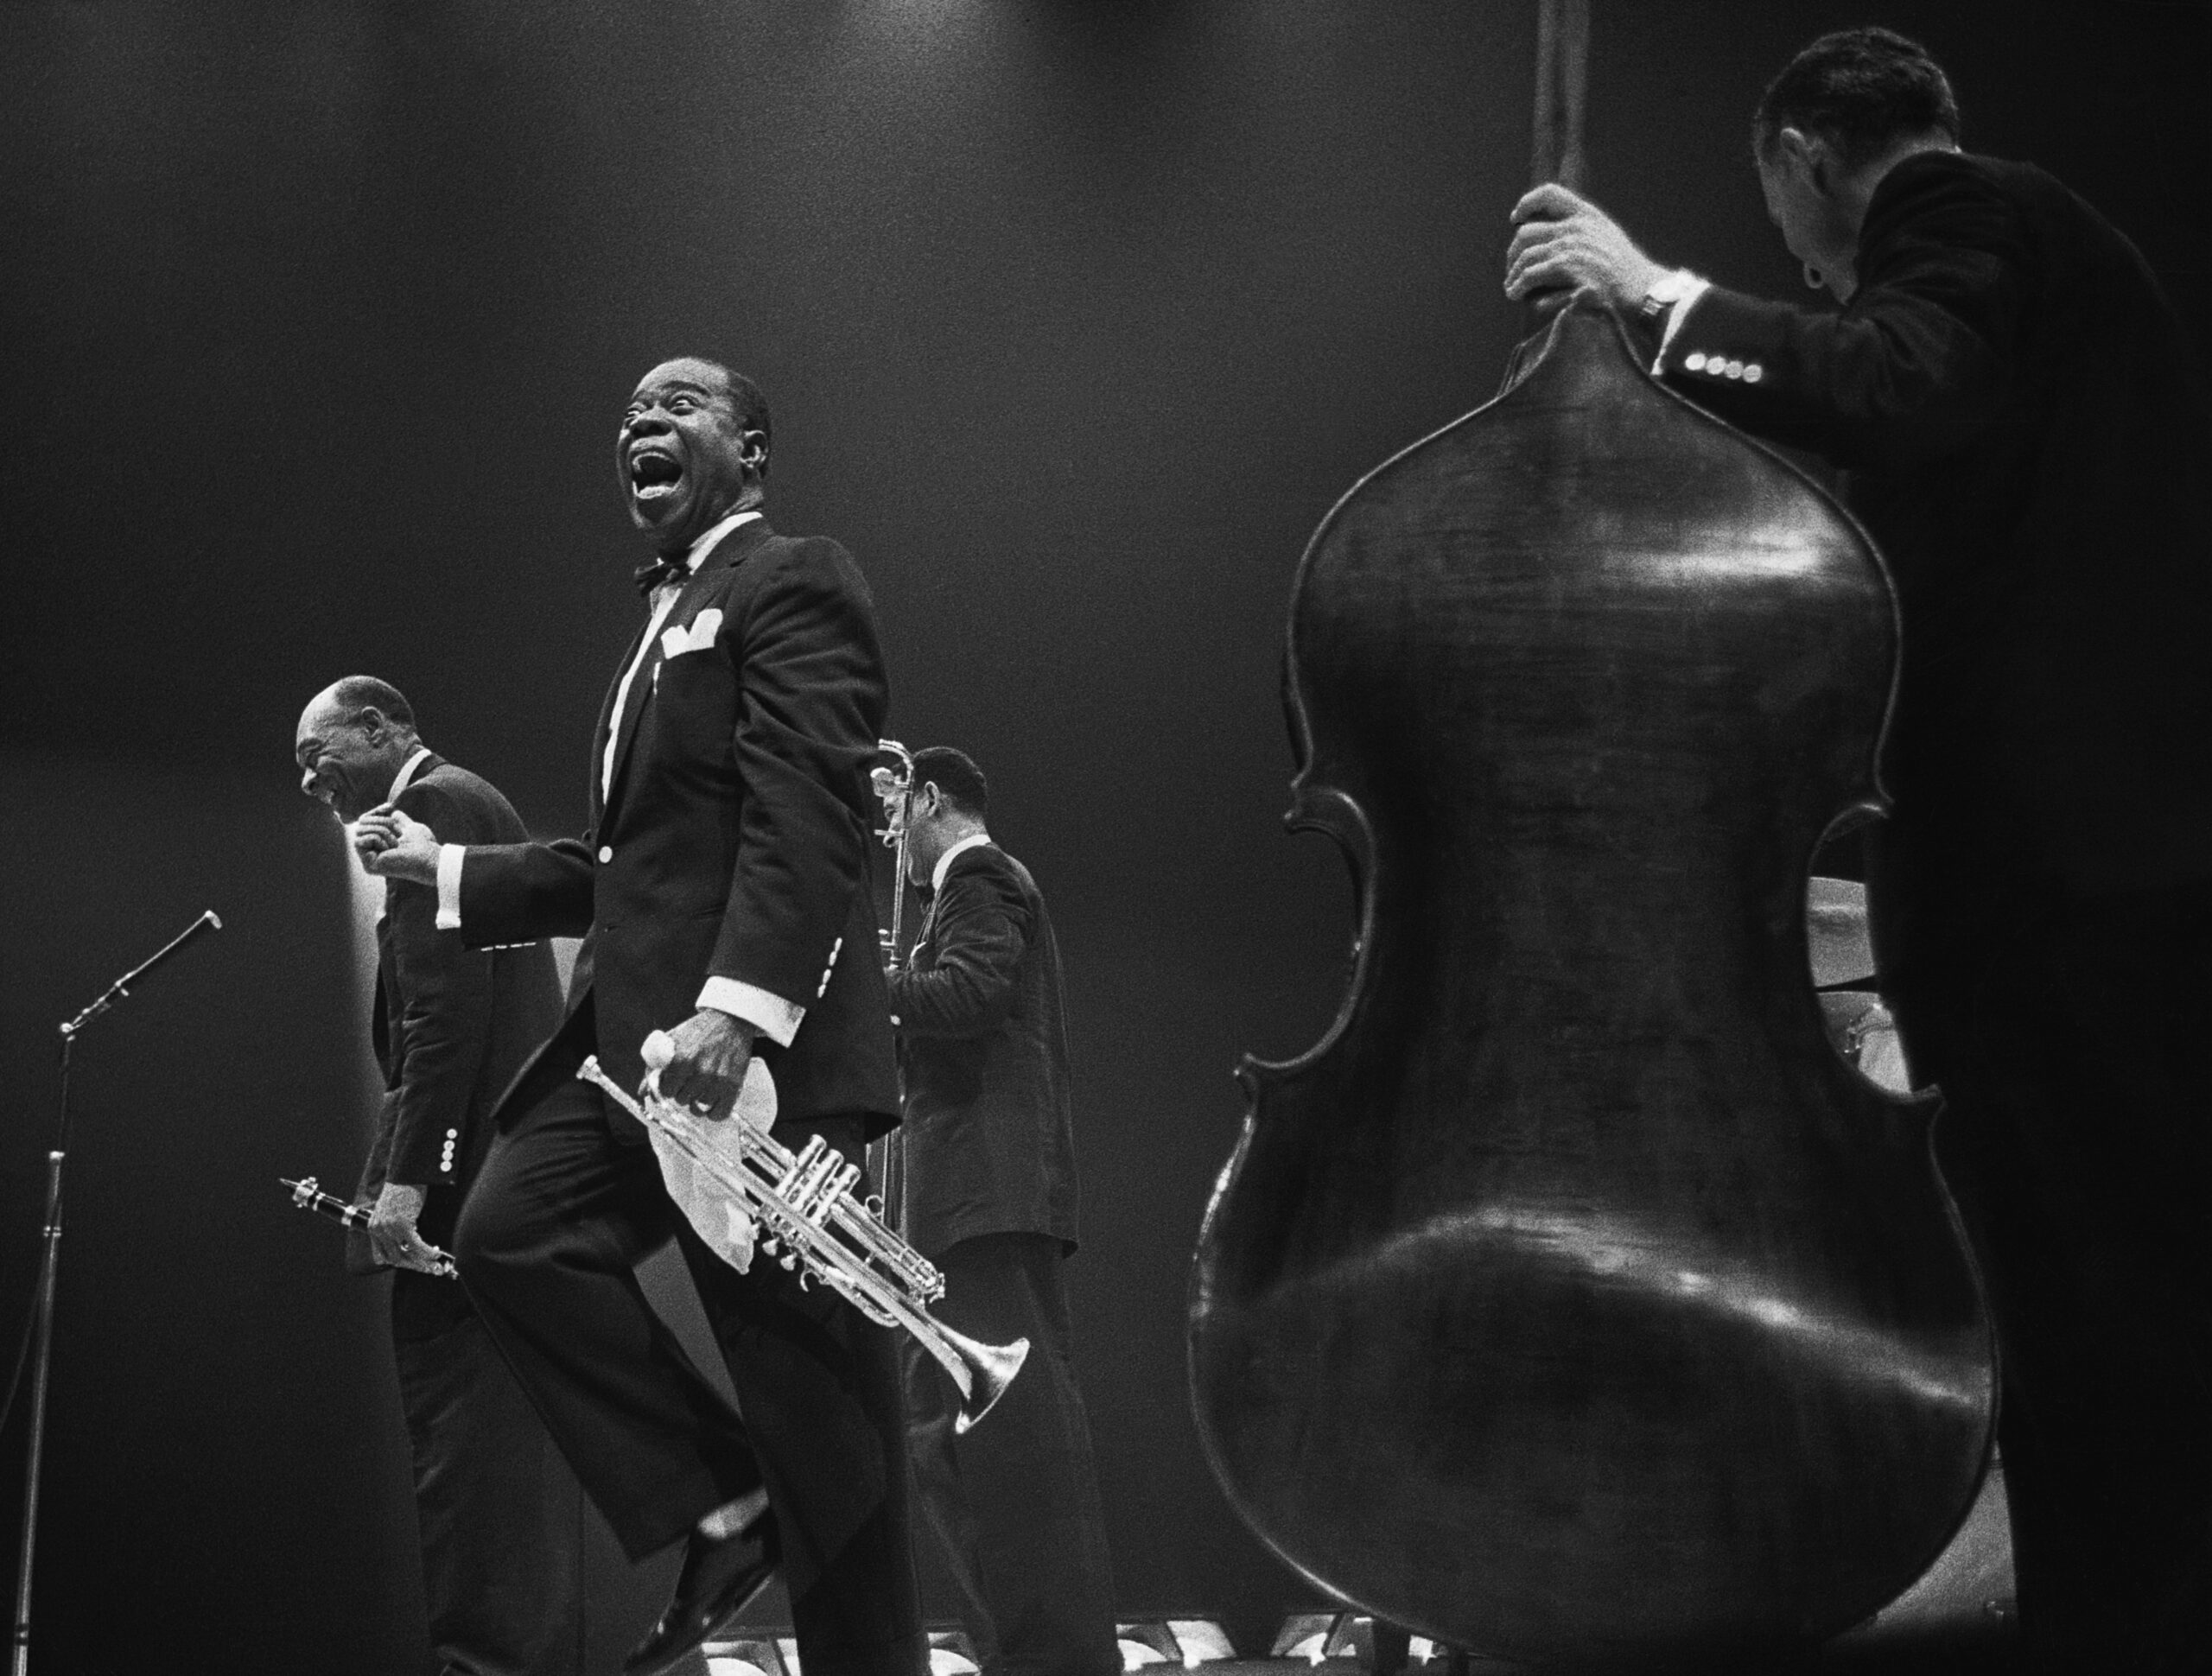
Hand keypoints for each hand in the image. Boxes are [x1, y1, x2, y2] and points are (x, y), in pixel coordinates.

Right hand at [353, 805, 439, 883]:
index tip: (390, 807)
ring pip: (359, 830)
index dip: (375, 811)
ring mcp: (368, 860)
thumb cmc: (423, 844)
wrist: (429, 857)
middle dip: (381, 821)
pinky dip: (378, 840)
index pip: (364, 820)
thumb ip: (399, 820)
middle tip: (398, 832)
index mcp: (377, 844)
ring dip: (382, 831)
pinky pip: (359, 841)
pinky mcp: (368, 865)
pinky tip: (391, 850)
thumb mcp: (409, 827)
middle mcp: (370, 853)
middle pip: (360, 823)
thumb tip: (393, 811)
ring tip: (396, 843)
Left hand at [368, 1181, 445, 1272]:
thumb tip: (409, 1242)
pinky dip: (427, 1252)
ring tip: (435, 1266)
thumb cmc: (401, 1191)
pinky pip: (416, 1245)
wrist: (405, 1176)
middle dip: (413, 1266)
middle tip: (428, 1269)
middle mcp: (379, 1231)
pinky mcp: (403, 1226)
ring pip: (406, 1255)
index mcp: (374, 1228)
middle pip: (395, 1259)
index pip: (381, 1256)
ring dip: (422, 1263)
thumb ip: (393, 1228)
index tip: (411, 1263)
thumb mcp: (391, 1212)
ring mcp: (390, 1229)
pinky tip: (436, 1254)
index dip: (397, 1262)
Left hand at [650, 1010, 759, 1122]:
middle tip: (691, 1078)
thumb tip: (642, 1092)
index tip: (676, 1077)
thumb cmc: (697, 1031)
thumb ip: (654, 1066)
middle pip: (682, 1099)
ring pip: (699, 1108)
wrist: (730, 1021)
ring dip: (698, 1101)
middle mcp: (699, 1071)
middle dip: (683, 1091)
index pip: (666, 1090)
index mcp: (681, 1060)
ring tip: (702, 1087)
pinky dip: (714, 1112)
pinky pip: (719, 1114)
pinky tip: (712, 1101)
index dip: (669, 1084)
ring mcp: (718, 1080)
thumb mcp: (671, 1041)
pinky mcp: (734, 1086)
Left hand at [1505, 182, 1668, 311]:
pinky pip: (1531, 277)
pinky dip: (1519, 286)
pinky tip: (1517, 294)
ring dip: (1514, 275)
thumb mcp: (1606, 237)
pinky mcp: (1568, 271)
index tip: (1515, 219)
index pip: (1550, 194)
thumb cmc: (1625, 272)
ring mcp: (1572, 248)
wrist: (1644, 292)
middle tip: (1512, 269)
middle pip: (1527, 233)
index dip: (1527, 203)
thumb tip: (1550, 236)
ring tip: (1511, 287)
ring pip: (1525, 257)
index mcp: (1587, 216)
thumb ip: (1582, 231)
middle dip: (1513, 253)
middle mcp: (1576, 228)